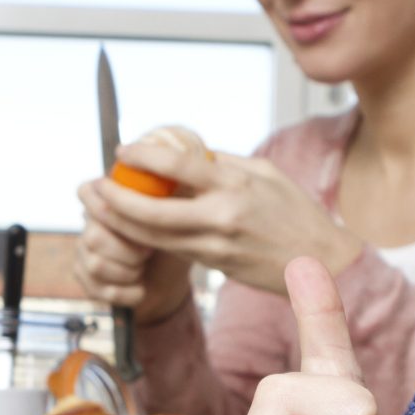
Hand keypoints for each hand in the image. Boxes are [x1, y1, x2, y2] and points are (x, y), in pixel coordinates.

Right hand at [72, 187, 193, 324]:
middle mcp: (90, 221)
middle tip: (149, 252)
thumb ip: (167, 191)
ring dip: (129, 273)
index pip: (87, 192)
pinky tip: (139, 288)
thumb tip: (168, 180)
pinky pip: (99, 289)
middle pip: (93, 236)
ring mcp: (83, 250)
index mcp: (108, 197)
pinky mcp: (84, 278)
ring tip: (143, 269)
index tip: (141, 225)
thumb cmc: (175, 241)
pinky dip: (128, 293)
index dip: (112, 211)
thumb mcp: (179, 211)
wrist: (171, 281)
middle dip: (130, 252)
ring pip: (96, 264)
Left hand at [79, 139, 362, 299]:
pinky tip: (130, 225)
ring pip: (154, 236)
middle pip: (152, 212)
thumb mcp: (264, 174)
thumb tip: (187, 154)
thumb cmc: (296, 214)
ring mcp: (215, 245)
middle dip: (115, 200)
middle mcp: (221, 217)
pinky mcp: (212, 265)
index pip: (178, 167)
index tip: (122, 149)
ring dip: (121, 222)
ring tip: (100, 204)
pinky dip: (146, 236)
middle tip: (94, 187)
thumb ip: (224, 165)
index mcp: (235, 186)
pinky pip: (170, 248)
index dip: (144, 156)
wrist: (320, 262)